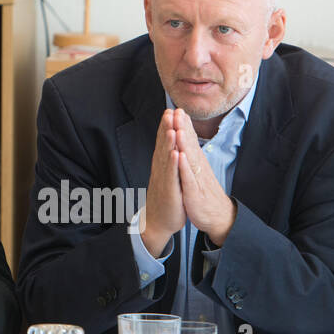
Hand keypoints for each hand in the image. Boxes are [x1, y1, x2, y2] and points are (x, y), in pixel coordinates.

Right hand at [140, 109, 185, 256]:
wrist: (159, 222)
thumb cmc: (166, 198)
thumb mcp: (167, 176)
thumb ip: (167, 161)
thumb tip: (169, 146)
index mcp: (161, 166)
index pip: (163, 142)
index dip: (166, 126)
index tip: (169, 111)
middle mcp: (160, 170)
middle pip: (162, 146)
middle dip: (166, 128)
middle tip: (168, 111)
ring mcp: (164, 180)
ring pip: (166, 158)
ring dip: (168, 142)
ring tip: (171, 127)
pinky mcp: (169, 191)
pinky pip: (171, 176)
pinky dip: (172, 164)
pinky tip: (175, 153)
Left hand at [171, 109, 235, 244]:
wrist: (217, 216)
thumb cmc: (204, 192)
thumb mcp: (197, 172)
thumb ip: (193, 156)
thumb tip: (188, 140)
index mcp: (197, 163)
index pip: (190, 141)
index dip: (184, 125)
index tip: (178, 109)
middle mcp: (198, 168)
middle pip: (190, 145)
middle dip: (183, 128)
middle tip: (178, 111)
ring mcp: (197, 180)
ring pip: (190, 159)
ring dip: (185, 144)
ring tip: (179, 129)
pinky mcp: (195, 192)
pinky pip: (189, 179)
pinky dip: (184, 168)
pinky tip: (181, 157)